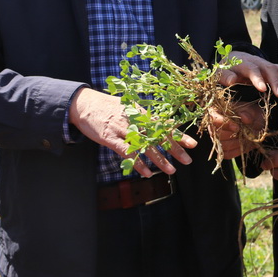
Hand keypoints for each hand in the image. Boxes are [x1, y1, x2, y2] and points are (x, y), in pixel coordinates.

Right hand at [68, 87, 196, 177]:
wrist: (85, 104)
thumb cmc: (109, 107)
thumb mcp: (130, 108)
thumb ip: (146, 117)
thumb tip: (165, 123)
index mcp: (141, 113)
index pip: (164, 125)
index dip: (178, 135)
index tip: (192, 144)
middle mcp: (135, 120)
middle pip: (158, 136)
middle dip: (174, 149)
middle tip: (187, 160)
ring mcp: (123, 129)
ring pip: (145, 146)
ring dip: (159, 159)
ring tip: (171, 170)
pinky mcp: (110, 138)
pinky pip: (127, 152)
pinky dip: (137, 162)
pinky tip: (146, 172)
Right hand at [209, 101, 266, 158]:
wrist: (255, 124)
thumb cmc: (250, 114)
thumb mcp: (251, 110)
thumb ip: (248, 113)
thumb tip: (244, 118)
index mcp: (217, 113)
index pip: (214, 120)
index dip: (225, 124)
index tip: (237, 127)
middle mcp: (214, 127)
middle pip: (219, 135)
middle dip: (234, 135)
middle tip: (246, 133)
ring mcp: (218, 139)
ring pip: (223, 145)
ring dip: (237, 143)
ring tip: (248, 139)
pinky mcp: (223, 149)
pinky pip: (228, 154)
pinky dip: (238, 151)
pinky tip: (246, 145)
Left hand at [221, 51, 277, 98]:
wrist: (232, 58)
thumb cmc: (226, 69)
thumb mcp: (220, 73)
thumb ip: (225, 76)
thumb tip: (230, 81)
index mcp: (244, 63)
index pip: (252, 69)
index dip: (257, 78)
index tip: (263, 89)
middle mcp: (258, 62)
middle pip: (270, 69)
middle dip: (277, 82)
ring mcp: (268, 65)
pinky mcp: (274, 69)